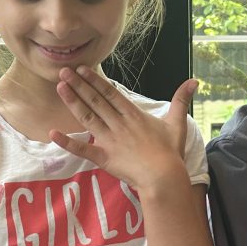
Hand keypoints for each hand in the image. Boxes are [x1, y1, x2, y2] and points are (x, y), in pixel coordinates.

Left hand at [49, 66, 197, 190]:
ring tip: (60, 88)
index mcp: (133, 115)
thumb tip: (194, 81)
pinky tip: (53, 133)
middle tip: (62, 71)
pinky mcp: (104, 157)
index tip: (81, 69)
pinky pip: (82, 149)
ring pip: (87, 117)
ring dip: (73, 102)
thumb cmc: (171, 152)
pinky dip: (67, 142)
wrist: (163, 177)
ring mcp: (109, 140)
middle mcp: (118, 124)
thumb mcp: (177, 123)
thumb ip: (181, 100)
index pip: (110, 93)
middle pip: (95, 101)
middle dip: (78, 85)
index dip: (95, 80)